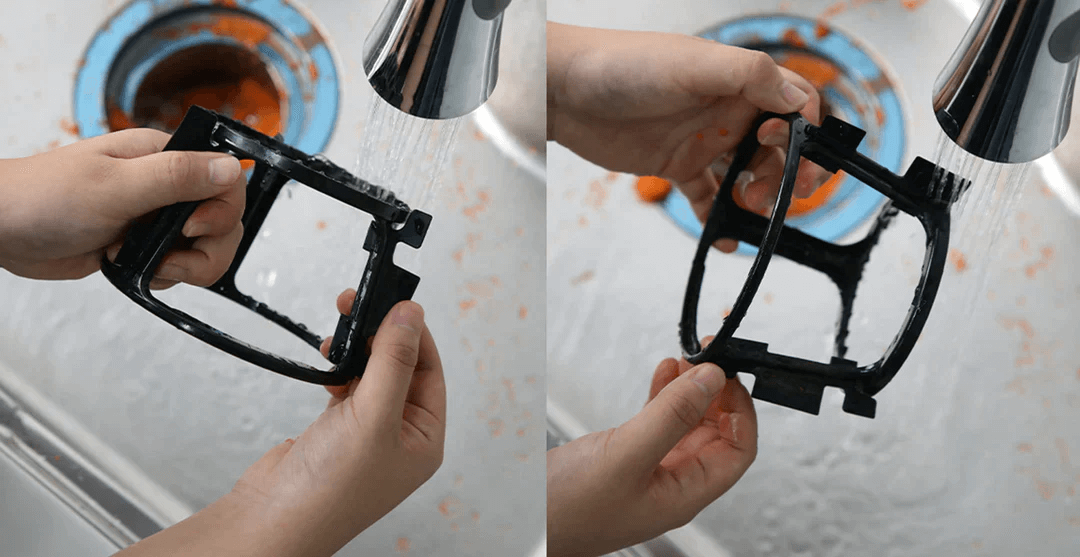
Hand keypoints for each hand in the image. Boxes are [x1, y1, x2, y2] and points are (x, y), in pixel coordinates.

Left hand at [0, 128, 244, 286]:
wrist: (1, 228)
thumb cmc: (44, 197)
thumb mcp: (116, 186)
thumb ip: (177, 176)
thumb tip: (230, 166)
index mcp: (163, 158)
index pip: (226, 179)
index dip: (221, 210)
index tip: (191, 227)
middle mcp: (166, 185)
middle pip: (224, 220)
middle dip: (209, 248)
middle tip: (173, 256)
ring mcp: (156, 216)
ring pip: (206, 246)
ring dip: (188, 266)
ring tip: (153, 265)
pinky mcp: (143, 243)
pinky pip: (179, 264)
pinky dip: (167, 275)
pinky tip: (136, 267)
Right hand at [115, 294, 445, 556]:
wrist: (271, 519)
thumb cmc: (329, 490)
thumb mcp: (373, 417)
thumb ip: (393, 362)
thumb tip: (410, 315)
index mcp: (424, 439)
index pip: (430, 370)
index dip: (414, 334)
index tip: (396, 302)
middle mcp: (400, 435)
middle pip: (400, 368)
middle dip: (380, 336)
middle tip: (360, 304)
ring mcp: (367, 433)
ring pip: (371, 374)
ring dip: (357, 350)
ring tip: (339, 333)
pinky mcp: (336, 429)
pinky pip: (347, 386)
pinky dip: (338, 369)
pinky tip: (328, 362)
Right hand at [547, 355, 756, 556]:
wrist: (523, 523)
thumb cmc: (568, 511)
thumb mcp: (627, 456)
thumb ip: (671, 417)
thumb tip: (710, 380)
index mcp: (684, 493)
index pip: (737, 450)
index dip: (740, 410)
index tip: (726, 375)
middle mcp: (672, 482)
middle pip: (715, 433)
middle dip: (716, 392)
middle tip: (708, 356)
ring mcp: (648, 468)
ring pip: (685, 423)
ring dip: (690, 389)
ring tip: (686, 358)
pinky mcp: (625, 456)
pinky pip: (657, 421)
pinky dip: (662, 394)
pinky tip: (662, 373)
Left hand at [548, 23, 827, 250]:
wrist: (562, 90)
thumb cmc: (622, 64)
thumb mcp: (691, 64)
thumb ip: (749, 76)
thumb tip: (797, 99)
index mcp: (738, 79)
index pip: (795, 103)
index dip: (804, 131)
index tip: (787, 150)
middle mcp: (727, 108)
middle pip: (780, 145)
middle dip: (788, 172)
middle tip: (775, 195)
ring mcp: (702, 138)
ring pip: (749, 173)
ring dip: (759, 196)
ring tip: (747, 208)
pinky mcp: (676, 163)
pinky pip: (707, 196)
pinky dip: (719, 218)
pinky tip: (722, 238)